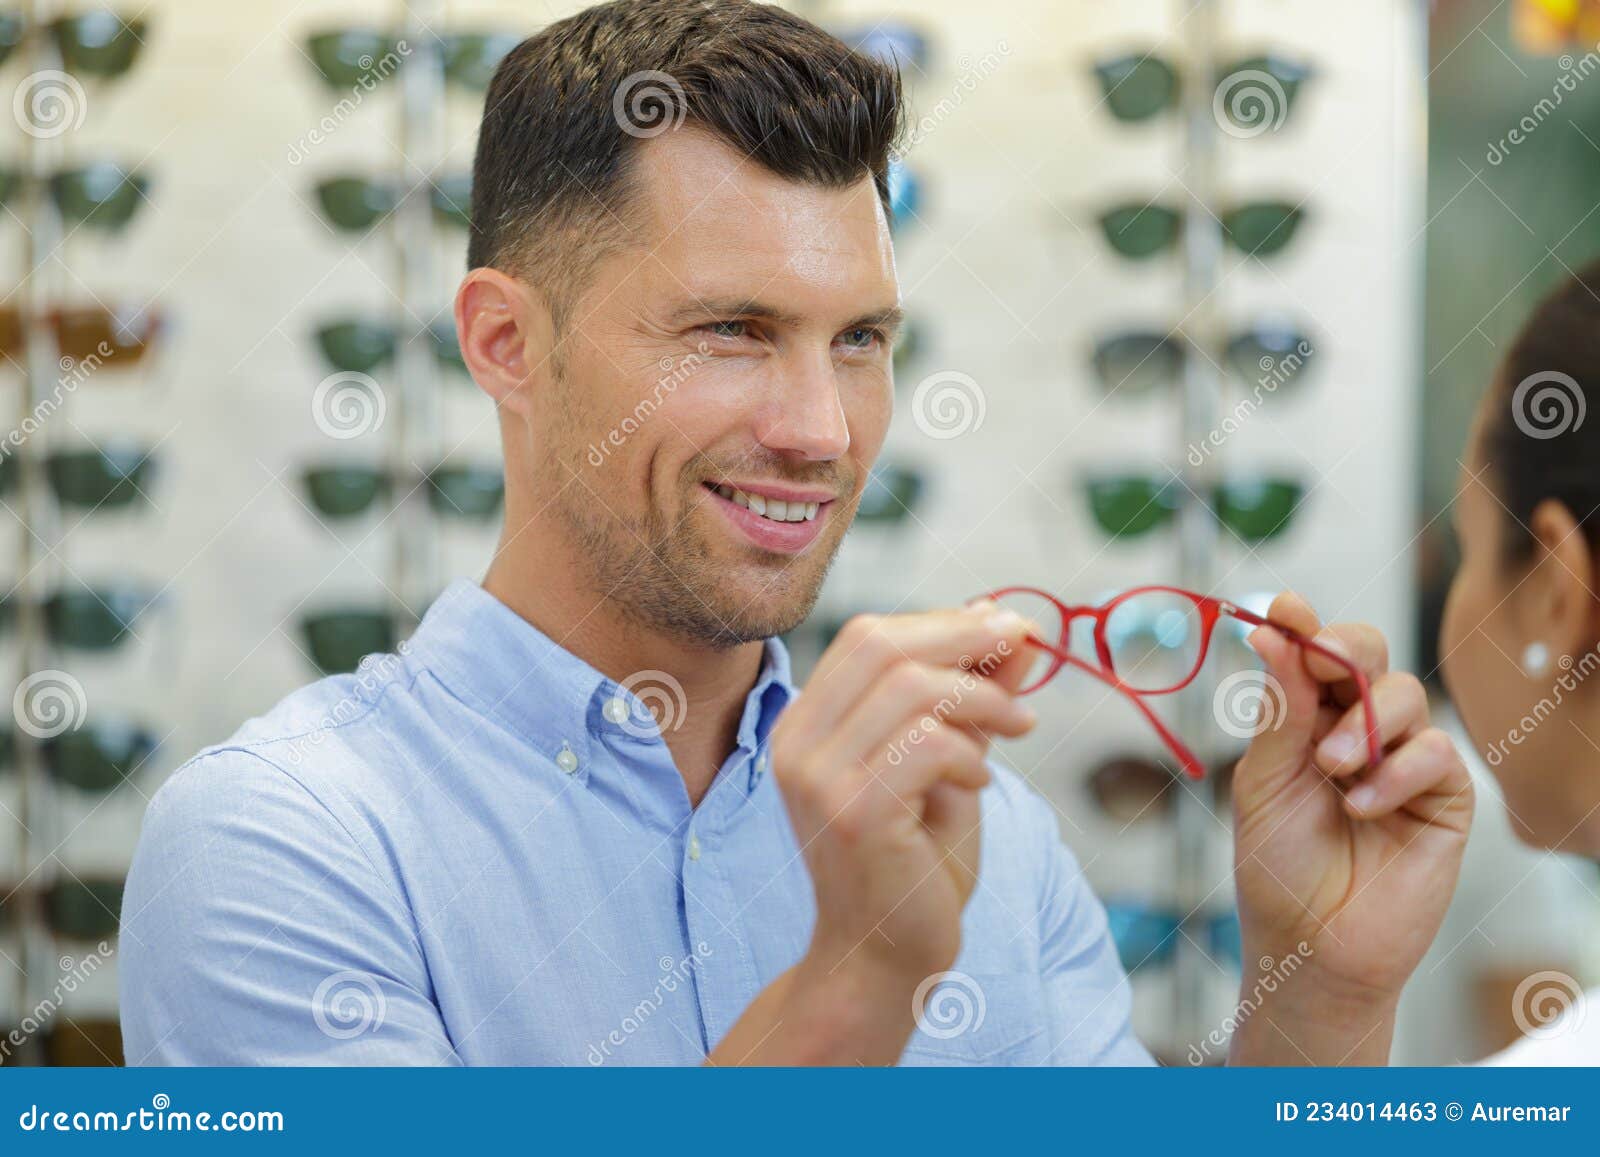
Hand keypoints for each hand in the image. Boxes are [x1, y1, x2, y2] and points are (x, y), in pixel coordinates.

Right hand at [713, 603, 1035, 1064]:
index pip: (866, 637)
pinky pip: (928, 743)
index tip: (1005, 623)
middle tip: (1024, 644)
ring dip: (983, 697)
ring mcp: (819, 778)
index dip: (942, 620)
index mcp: (805, 725)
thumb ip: (969, 699)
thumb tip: (1012, 629)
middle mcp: (797, 744)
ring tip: (1020, 725)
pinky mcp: (854, 813)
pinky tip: (981, 779)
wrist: (883, 960)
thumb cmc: (912, 866)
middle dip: (963, 635)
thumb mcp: (946, 763)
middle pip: (880, 643)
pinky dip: (971, 751)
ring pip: (911, 687)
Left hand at [1229, 592, 1472, 1062]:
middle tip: (1320, 661)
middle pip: (1368, 654)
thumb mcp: (1263, 782)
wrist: (1310, 947)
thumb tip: (1270, 634)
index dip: (1303, 625)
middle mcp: (1355, 729)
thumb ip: (1280, 712)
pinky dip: (1398, 771)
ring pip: (1407, 694)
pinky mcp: (1444, 798)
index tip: (1285, 609)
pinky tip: (1364, 807)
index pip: (1312, 654)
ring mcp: (1403, 759)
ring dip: (1366, 723)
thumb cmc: (1278, 868)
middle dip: (1345, 650)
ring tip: (1333, 769)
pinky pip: (1437, 752)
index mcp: (1304, 719)